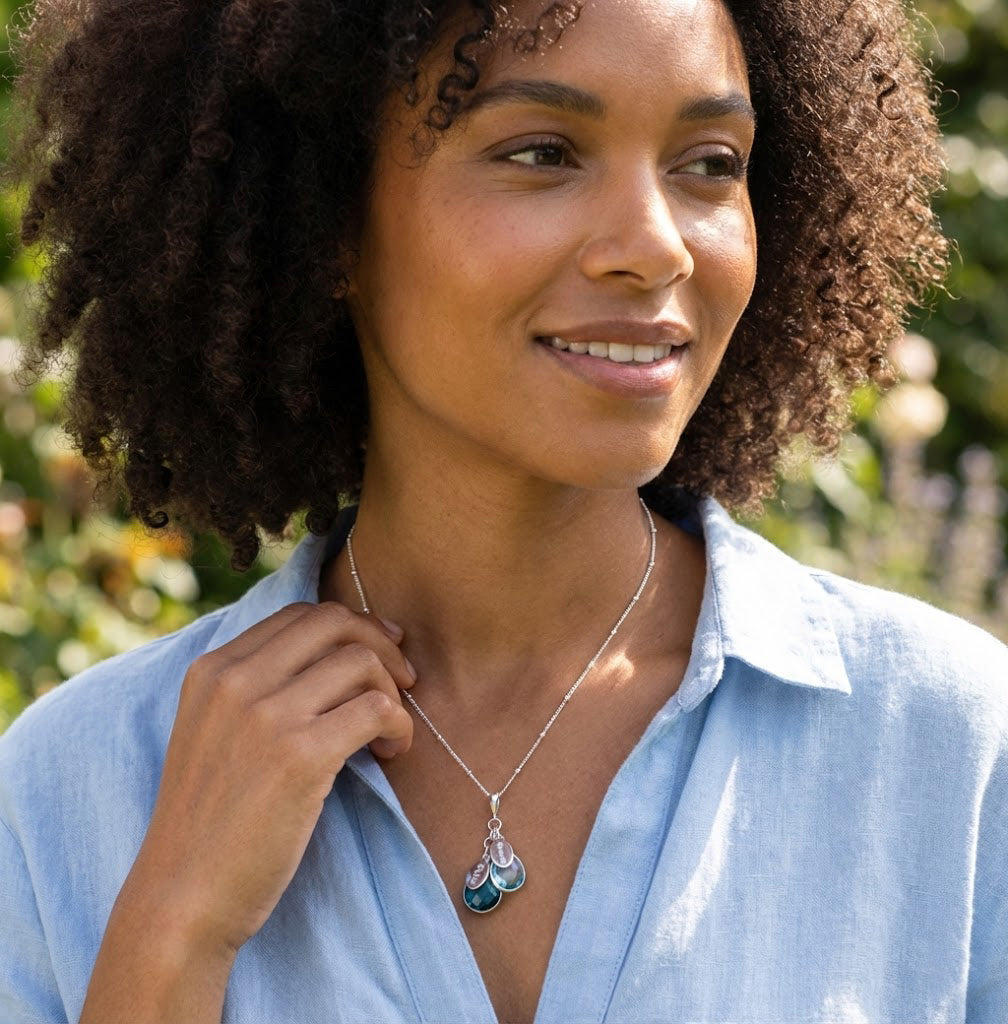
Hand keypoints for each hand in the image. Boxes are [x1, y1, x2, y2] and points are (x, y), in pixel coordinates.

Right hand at [128, 601, 415, 958]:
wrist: (182, 896)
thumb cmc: (210, 821)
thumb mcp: (213, 734)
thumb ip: (254, 690)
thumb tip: (336, 655)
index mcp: (211, 670)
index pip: (299, 615)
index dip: (351, 626)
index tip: (380, 650)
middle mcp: (235, 680)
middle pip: (334, 623)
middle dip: (381, 644)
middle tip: (404, 681)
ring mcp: (266, 715)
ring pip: (361, 661)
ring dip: (392, 692)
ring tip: (389, 733)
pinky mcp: (300, 756)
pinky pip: (377, 709)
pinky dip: (399, 726)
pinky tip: (391, 753)